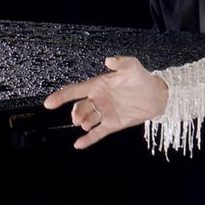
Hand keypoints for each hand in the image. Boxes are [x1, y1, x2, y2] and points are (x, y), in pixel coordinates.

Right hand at [43, 56, 168, 149]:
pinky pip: (97, 133)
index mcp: (98, 85)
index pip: (75, 91)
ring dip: (84, 123)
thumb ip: (120, 62)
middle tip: (78, 118)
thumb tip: (108, 60)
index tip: (48, 103)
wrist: (157, 95)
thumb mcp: (132, 66)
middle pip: (79, 107)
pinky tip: (78, 145)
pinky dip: (88, 139)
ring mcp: (104, 113)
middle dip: (76, 113)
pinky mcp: (112, 124)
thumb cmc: (142, 78)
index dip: (61, 96)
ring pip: (87, 120)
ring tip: (86, 123)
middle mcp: (98, 100)